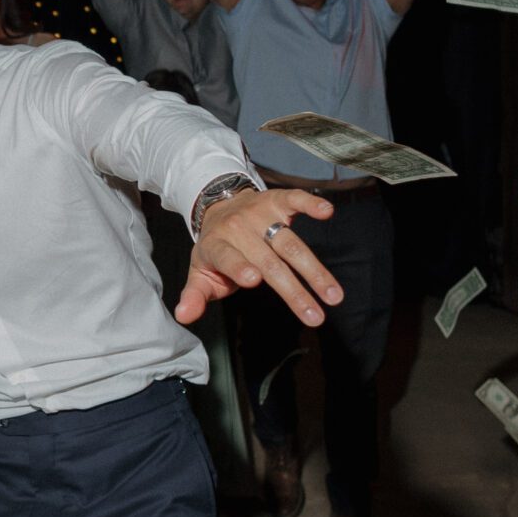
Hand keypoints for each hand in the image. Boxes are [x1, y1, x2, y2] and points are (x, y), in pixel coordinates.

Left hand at [176, 187, 340, 326]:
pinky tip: (327, 212)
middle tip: (315, 316)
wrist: (218, 207)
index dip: (238, 267)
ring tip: (334, 295)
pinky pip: (294, 200)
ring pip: (290, 243)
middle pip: (270, 262)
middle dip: (294, 291)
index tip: (254, 279)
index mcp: (216, 246)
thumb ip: (194, 296)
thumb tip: (183, 316)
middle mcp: (239, 229)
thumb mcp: (200, 273)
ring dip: (314, 270)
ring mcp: (259, 215)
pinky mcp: (276, 201)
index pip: (228, 258)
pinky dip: (310, 203)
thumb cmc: (215, 250)